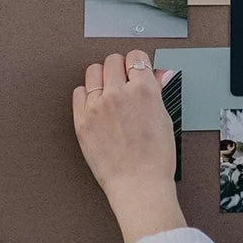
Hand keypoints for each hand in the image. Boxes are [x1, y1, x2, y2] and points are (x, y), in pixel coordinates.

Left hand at [73, 51, 186, 242]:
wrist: (138, 185)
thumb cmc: (155, 159)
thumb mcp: (164, 119)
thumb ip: (156, 92)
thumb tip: (156, 75)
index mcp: (144, 91)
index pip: (136, 57)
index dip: (137, 63)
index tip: (136, 69)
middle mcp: (118, 94)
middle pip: (113, 60)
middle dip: (119, 68)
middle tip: (122, 81)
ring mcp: (97, 106)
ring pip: (93, 71)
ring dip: (101, 78)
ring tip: (108, 92)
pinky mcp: (81, 120)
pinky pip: (78, 92)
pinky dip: (86, 95)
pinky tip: (95, 105)